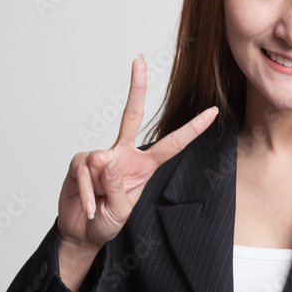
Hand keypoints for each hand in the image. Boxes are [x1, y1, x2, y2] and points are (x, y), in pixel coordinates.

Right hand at [57, 57, 217, 256]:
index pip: (172, 143)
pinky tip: (89, 205)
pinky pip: (84, 172)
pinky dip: (87, 193)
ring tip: (99, 204)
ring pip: (101, 162)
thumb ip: (117, 187)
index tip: (212, 111)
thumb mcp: (120, 212)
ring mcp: (100, 156)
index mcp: (144, 165)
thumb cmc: (107, 222)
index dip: (193, 128)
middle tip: (139, 60)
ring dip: (100, 190)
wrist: (82, 231)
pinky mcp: (79, 162)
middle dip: (136, 87)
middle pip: (132, 115)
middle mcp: (123, 154)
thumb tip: (104, 159)